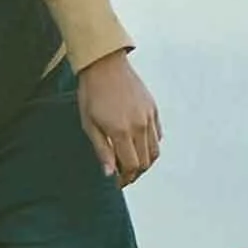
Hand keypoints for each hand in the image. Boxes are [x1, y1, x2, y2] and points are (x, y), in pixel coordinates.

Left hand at [78, 51, 162, 186]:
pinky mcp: (153, 109)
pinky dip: (151, 145)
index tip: (117, 182)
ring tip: (132, 162)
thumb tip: (110, 173)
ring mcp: (148, 117)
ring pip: (154, 151)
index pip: (131, 166)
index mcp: (121, 131)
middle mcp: (139, 126)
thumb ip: (101, 150)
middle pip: (145, 162)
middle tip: (123, 175)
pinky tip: (138, 145)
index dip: (125, 178)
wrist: (104, 65)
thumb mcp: (90, 125)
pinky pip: (157, 135)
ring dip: (145, 162)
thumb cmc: (92, 94)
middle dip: (135, 173)